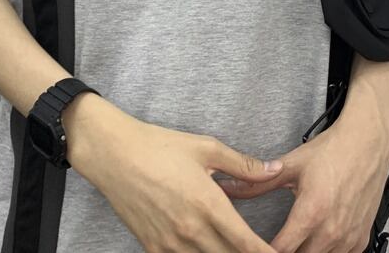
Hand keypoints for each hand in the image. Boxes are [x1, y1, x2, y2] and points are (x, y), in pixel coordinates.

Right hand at [65, 94, 284, 251]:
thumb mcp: (206, 148)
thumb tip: (273, 169)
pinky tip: (204, 248)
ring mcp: (170, 244)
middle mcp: (191, 230)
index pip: (247, 244)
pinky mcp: (152, 248)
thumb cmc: (160, 146)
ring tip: (233, 248)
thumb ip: (242, 164)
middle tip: (259, 251)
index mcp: (208, 204)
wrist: (114, 154)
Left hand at [215, 105, 388, 252]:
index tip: (252, 246)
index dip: (262, 251)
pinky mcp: (361, 239)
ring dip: (305, 252)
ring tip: (293, 241)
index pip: (280, 251)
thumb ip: (257, 182)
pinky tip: (316, 240)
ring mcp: (349, 238)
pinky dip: (326, 252)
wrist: (367, 142)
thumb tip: (229, 186)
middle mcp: (332, 230)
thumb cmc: (333, 151)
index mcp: (312, 212)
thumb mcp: (292, 164)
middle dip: (282, 252)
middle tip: (270, 243)